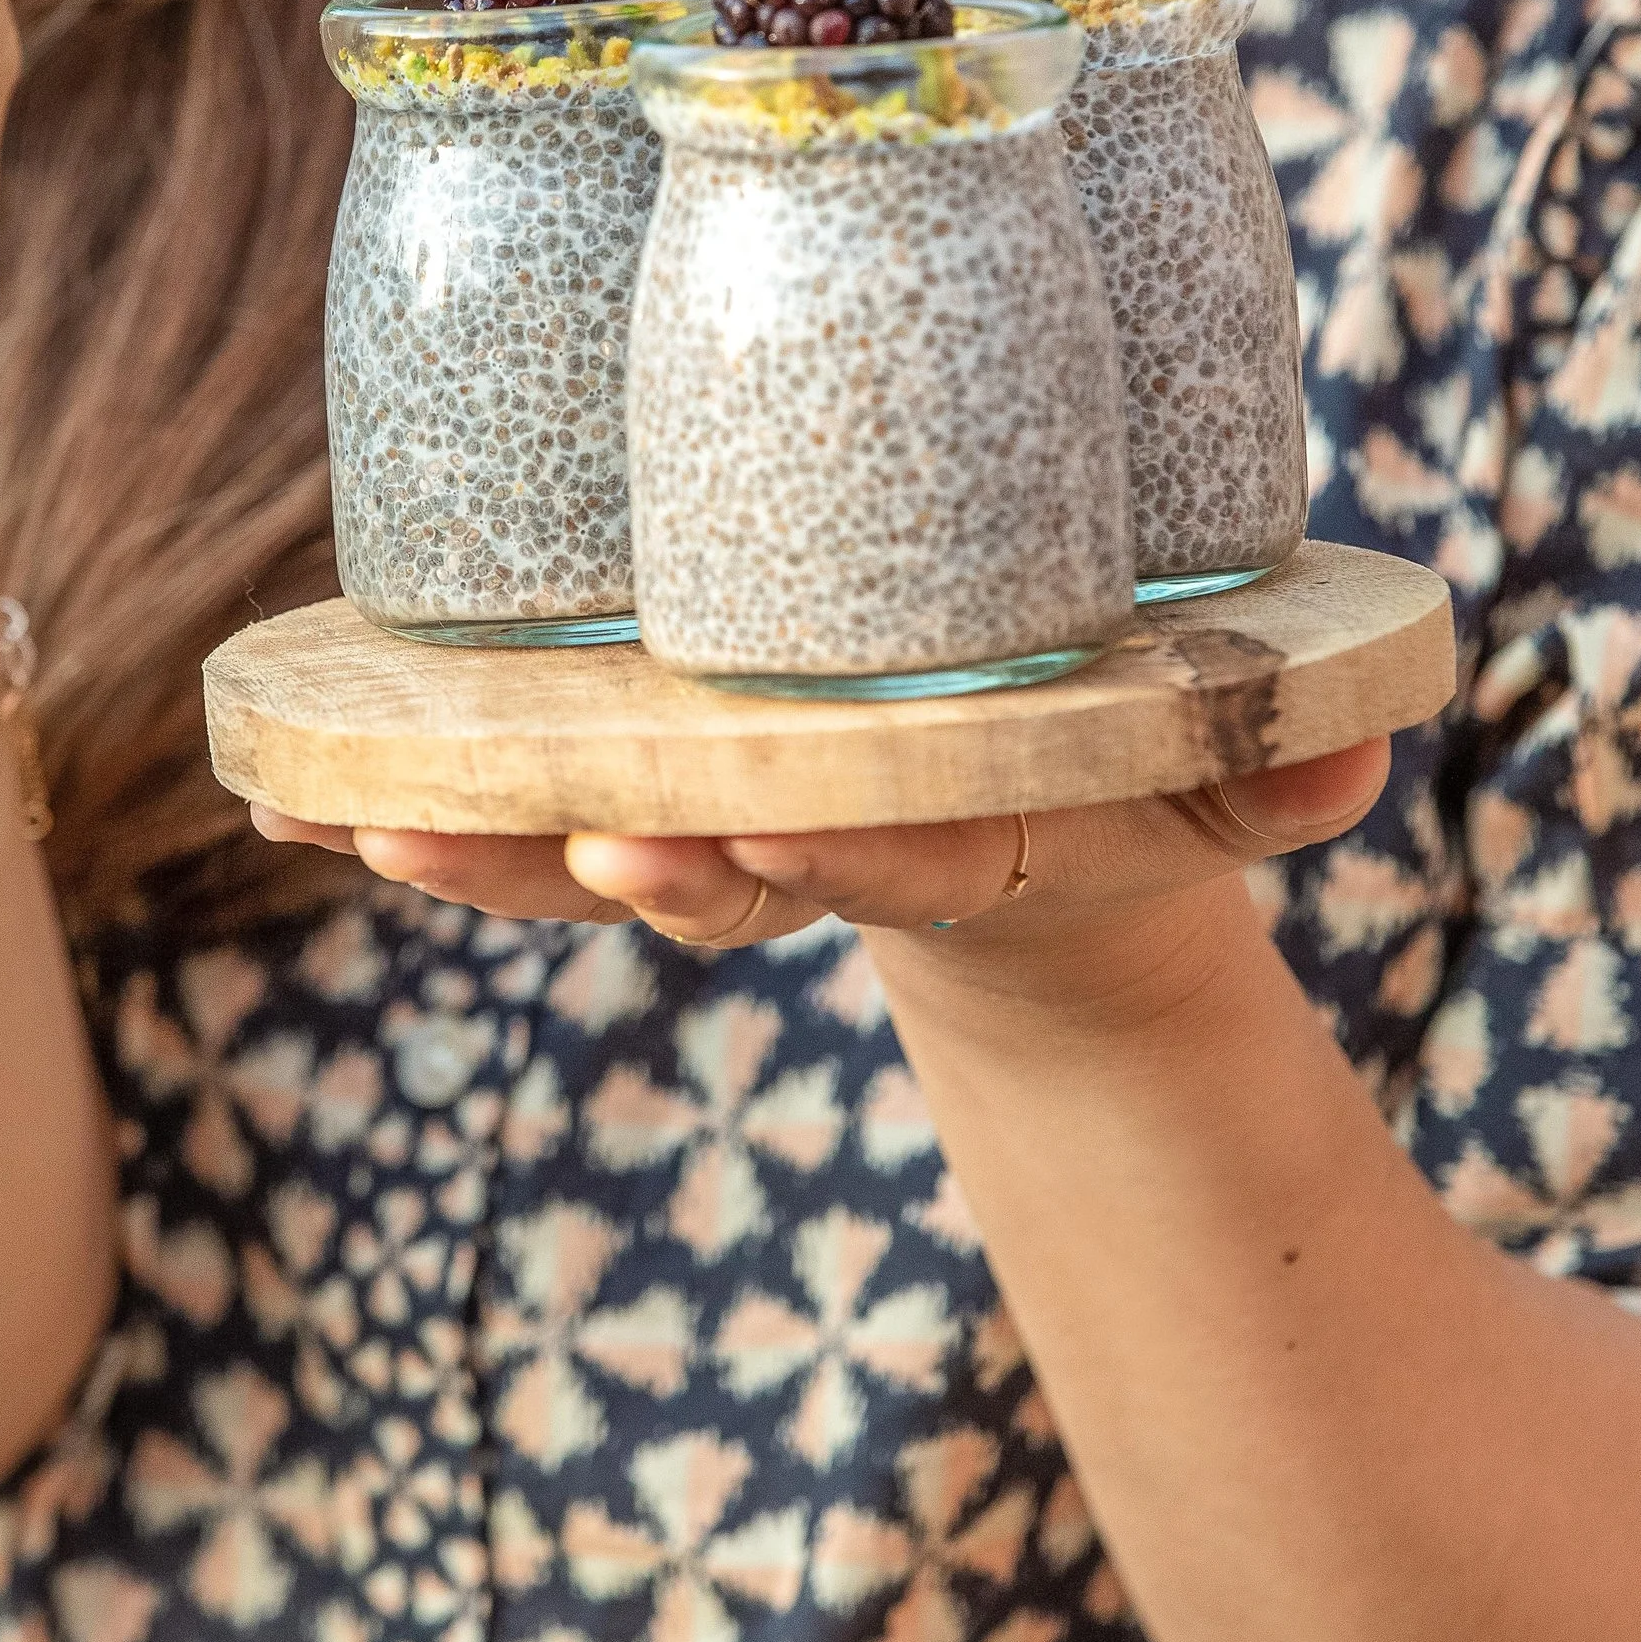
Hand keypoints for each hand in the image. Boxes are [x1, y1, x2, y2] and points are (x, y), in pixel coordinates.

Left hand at [250, 737, 1390, 1029]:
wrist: (1018, 842)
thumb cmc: (1107, 773)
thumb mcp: (1201, 788)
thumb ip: (1270, 778)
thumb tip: (1347, 770)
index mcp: (953, 838)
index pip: (889, 857)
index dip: (818, 851)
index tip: (738, 833)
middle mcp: (819, 848)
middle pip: (719, 871)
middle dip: (638, 864)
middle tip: (573, 845)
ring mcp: (728, 825)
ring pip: (593, 849)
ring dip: (480, 846)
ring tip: (362, 824)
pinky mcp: (652, 788)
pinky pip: (525, 812)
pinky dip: (422, 814)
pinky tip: (294, 799)